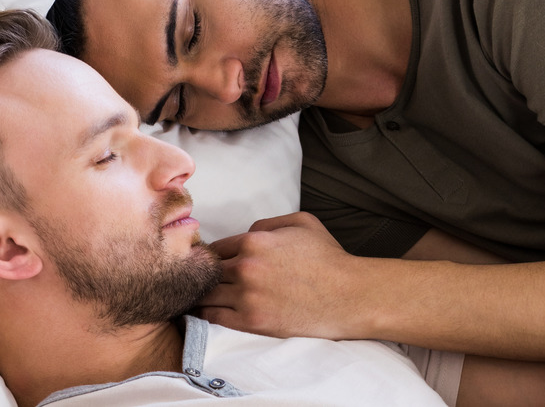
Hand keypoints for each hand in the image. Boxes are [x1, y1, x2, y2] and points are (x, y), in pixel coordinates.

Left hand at [198, 212, 362, 339]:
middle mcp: (246, 268)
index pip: (216, 247)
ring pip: (207, 294)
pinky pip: (215, 316)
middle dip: (204, 274)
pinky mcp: (252, 321)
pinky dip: (205, 313)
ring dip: (200, 294)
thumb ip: (267, 223)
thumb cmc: (328, 258)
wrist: (349, 296)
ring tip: (194, 296)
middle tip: (196, 280)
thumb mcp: (301, 222)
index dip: (211, 255)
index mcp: (254, 241)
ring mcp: (247, 296)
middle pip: (208, 271)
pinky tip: (202, 311)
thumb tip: (245, 233)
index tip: (210, 263)